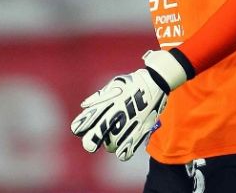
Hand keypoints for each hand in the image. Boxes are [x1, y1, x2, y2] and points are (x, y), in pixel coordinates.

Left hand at [70, 50, 187, 160]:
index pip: (80, 127)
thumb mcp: (112, 86)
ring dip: (110, 143)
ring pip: (109, 147)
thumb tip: (84, 107)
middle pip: (91, 142)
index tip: (85, 127)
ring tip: (116, 134)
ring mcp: (124, 127)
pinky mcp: (138, 133)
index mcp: (102, 106)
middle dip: (92, 141)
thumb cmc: (132, 83)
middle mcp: (111, 118)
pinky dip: (124, 151)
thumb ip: (97, 98)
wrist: (155, 82)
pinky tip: (125, 143)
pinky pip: (125, 153)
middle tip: (97, 138)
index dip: (81, 128)